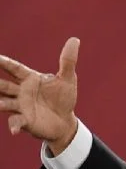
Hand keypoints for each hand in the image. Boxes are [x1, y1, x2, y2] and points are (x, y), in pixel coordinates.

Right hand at [0, 37, 79, 154]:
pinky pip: (16, 122)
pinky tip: (13, 130)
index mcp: (30, 79)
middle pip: (2, 85)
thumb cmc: (63, 97)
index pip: (14, 68)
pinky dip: (14, 125)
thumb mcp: (67, 79)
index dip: (3, 62)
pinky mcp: (25, 121)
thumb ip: (68, 61)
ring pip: (3, 102)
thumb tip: (75, 39)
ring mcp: (21, 106)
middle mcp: (21, 92)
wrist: (65, 121)